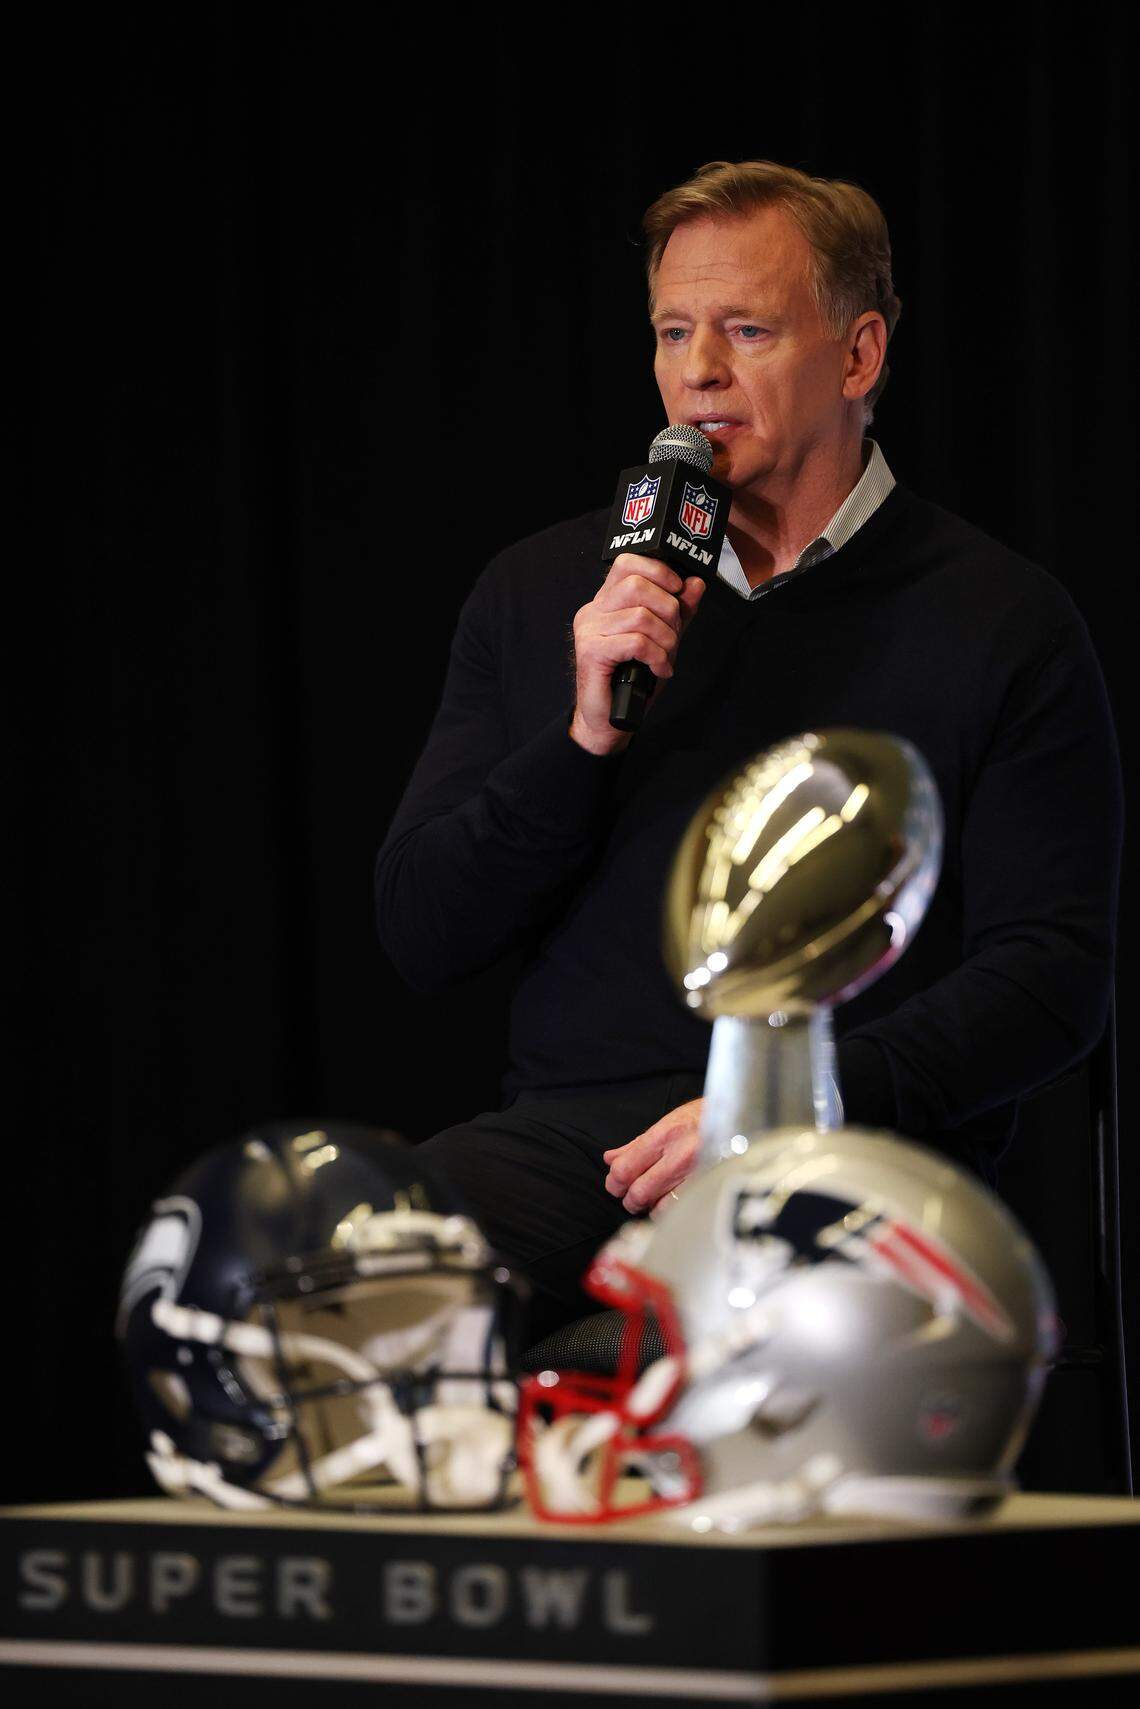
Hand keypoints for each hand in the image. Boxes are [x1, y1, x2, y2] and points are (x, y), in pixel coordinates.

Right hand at [569, 555, 704, 755]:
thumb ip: (679, 611)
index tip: (677, 591)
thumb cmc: (632, 681)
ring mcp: (589, 630)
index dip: (659, 571)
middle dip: (668, 609)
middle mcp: (594, 610)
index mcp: (607, 601)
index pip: (628, 563)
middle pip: (636, 584)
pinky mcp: (591, 651)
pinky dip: (657, 656)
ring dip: (665, 638)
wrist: (610, 720)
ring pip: (639, 615)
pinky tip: (660, 668)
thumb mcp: (663, 639)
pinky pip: (635, 642)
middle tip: (673, 633)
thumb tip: (695, 583)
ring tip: (666, 655)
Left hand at [602, 1098, 703, 1215]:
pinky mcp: (709, 1188)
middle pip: (639, 1193)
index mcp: (664, 1136)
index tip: (615, 1183)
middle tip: (630, 1196)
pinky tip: (669, 1202)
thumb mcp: (665, 1123)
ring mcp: (696, 1175)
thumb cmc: (700, 1118)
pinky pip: (680, 1211)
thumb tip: (610, 1159)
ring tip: (652, 1199)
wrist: (737, 1117)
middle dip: (629, 1199)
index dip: (614, 1182)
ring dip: (650, 1207)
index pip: (625, 1169)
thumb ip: (635, 1145)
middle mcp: (679, 1156)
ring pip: (658, 1207)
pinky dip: (669, 1211)